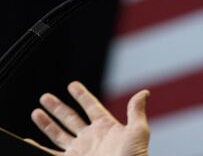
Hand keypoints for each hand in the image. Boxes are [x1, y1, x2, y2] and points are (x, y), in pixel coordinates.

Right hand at [27, 81, 149, 155]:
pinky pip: (50, 154)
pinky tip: (29, 140)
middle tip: (44, 97)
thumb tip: (144, 92)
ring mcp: (80, 151)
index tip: (72, 85)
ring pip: (58, 134)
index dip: (82, 95)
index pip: (91, 106)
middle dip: (57, 108)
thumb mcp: (138, 131)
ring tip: (36, 112)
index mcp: (106, 127)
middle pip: (70, 118)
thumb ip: (136, 111)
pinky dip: (38, 147)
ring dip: (47, 124)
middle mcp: (91, 138)